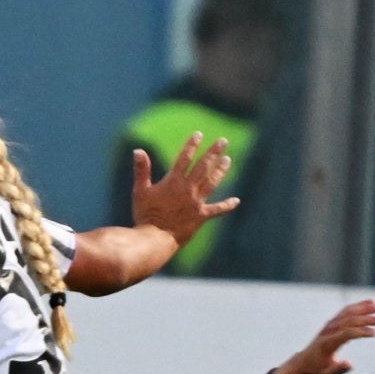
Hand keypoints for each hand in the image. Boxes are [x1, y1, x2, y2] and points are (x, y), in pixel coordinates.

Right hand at [130, 131, 239, 245]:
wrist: (155, 239)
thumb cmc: (145, 215)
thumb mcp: (140, 191)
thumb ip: (141, 170)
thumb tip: (138, 150)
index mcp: (173, 181)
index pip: (185, 158)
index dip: (192, 145)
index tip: (199, 134)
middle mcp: (188, 189)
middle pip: (203, 166)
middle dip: (213, 152)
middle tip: (223, 141)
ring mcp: (196, 202)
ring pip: (212, 182)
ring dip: (220, 170)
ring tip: (228, 160)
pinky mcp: (201, 217)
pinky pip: (217, 210)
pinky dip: (227, 206)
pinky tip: (236, 201)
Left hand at [274, 299, 374, 373]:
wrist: (302, 364)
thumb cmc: (316, 371)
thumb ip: (338, 370)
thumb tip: (350, 363)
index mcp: (328, 343)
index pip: (347, 333)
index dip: (362, 331)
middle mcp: (329, 331)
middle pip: (349, 320)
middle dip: (366, 319)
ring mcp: (329, 326)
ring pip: (347, 312)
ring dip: (362, 308)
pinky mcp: (331, 323)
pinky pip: (345, 311)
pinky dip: (357, 306)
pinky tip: (369, 303)